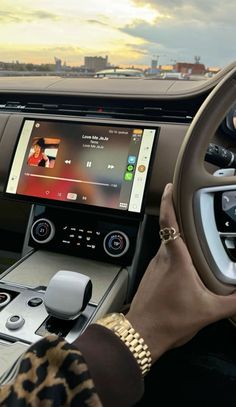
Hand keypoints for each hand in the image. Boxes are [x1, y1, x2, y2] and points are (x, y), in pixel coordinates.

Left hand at [126, 183, 235, 363]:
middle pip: (169, 228)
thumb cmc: (169, 320)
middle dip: (179, 213)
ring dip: (177, 233)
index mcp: (176, 259)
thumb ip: (234, 301)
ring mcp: (155, 265)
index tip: (171, 186)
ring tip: (193, 230)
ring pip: (166, 242)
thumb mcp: (208, 311)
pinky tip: (185, 259)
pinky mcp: (153, 274)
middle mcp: (162, 257)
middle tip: (191, 203)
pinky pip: (164, 254)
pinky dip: (174, 249)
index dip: (169, 201)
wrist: (142, 333)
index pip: (169, 222)